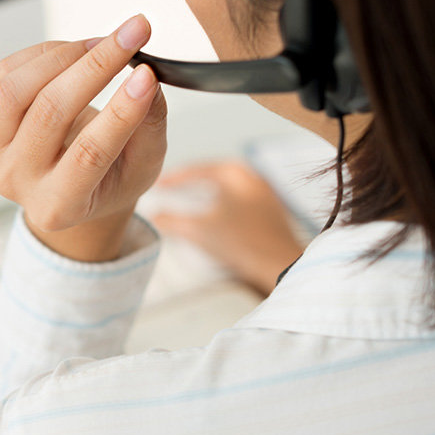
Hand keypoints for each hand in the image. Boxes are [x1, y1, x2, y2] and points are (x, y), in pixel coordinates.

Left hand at [0, 14, 167, 261]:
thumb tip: (147, 79)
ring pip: (15, 90)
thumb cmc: (109, 179)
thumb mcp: (143, 166)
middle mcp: (19, 180)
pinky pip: (6, 74)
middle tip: (133, 35)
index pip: (88, 154)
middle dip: (96, 67)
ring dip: (62, 55)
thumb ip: (149, 127)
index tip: (146, 75)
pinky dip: (45, 53)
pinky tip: (75, 53)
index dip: (119, 112)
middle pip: (48, 114)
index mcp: (59, 206)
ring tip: (101, 44)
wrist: (70, 188)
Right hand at [151, 162, 304, 294]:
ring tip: (189, 203)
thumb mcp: (199, 230)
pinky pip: (239, 200)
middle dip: (190, 184)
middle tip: (170, 190)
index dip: (173, 178)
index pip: (196, 169)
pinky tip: (214, 218)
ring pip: (227, 188)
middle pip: (213, 176)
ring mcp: (265, 193)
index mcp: (234, 173)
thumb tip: (153, 217)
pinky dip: (221, 205)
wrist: (281, 265)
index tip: (156, 185)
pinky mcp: (271, 210)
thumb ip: (171, 221)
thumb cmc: (242, 242)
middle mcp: (252, 176)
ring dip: (206, 195)